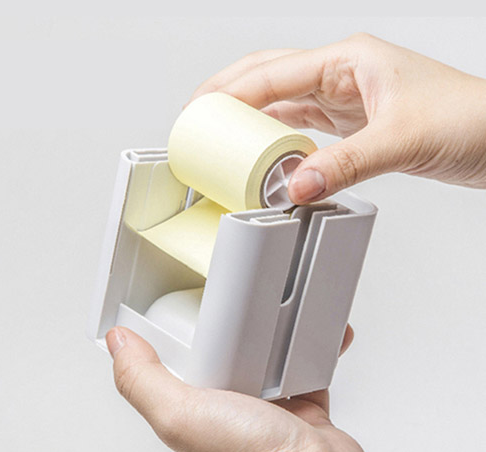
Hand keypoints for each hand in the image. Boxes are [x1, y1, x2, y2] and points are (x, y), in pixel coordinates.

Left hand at [106, 326, 377, 451]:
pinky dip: (306, 346)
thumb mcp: (181, 414)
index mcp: (193, 404)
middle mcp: (227, 401)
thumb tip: (117, 342)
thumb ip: (143, 379)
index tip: (168, 300)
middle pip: (220, 349)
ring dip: (268, 331)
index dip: (167, 331)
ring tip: (268, 307)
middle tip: (227, 293)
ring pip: (262, 352)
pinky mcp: (298, 398)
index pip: (171, 360)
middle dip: (224, 324)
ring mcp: (264, 399)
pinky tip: (308, 330)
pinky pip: (301, 362)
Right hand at [190, 33, 485, 203]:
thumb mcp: (400, 139)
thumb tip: (295, 185)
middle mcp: (341, 76)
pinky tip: (263, 152)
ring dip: (249, 119)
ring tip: (220, 137)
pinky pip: (301, 127)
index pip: (273, 73)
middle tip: (197, 118)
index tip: (201, 113)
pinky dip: (277, 140)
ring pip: (281, 103)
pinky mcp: (350, 124)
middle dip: (227, 95)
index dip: (230, 92)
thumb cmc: (468, 119)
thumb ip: (344, 164)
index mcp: (348, 61)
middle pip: (267, 78)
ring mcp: (344, 99)